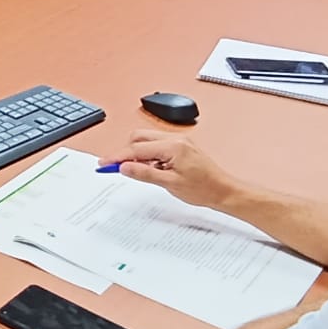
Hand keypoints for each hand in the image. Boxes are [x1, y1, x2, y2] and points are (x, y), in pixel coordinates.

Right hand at [104, 130, 236, 212]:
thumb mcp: (169, 184)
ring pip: (147, 140)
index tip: (105, 163)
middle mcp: (175, 139)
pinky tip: (151, 169)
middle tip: (117, 168)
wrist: (223, 190)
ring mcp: (179, 141)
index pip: (137, 149)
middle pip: (139, 138)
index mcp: (173, 146)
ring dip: (138, 154)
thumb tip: (125, 167)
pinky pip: (157, 146)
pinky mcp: (180, 147)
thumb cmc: (203, 188)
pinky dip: (149, 156)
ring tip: (138, 172)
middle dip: (126, 152)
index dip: (118, 157)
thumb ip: (144, 173)